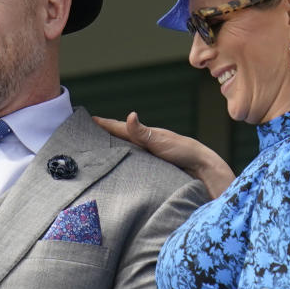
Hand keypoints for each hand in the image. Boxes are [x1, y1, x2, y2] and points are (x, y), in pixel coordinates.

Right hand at [92, 112, 234, 199]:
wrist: (203, 172)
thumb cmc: (185, 153)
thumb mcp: (161, 141)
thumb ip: (142, 132)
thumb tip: (130, 116)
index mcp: (145, 136)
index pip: (119, 128)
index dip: (104, 125)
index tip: (88, 120)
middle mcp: (145, 146)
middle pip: (120, 141)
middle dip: (104, 139)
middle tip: (86, 138)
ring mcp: (149, 159)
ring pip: (126, 155)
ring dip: (113, 154)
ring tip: (97, 155)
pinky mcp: (153, 172)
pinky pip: (132, 168)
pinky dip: (123, 167)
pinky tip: (117, 173)